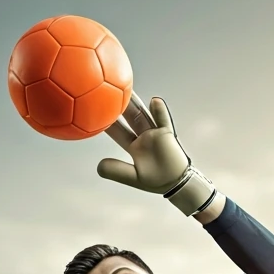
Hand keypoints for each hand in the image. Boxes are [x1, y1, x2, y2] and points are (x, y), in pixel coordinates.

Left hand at [100, 95, 215, 215]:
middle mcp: (143, 137)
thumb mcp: (133, 178)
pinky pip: (163, 121)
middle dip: (119, 105)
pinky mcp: (167, 134)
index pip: (118, 131)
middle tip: (106, 90)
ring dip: (135, 103)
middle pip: (128, 118)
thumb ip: (117, 171)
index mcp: (134, 146)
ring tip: (126, 89)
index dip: (107, 121)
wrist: (177, 184)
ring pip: (143, 115)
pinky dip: (160, 112)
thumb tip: (98, 166)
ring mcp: (155, 133)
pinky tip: (155, 101)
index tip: (95, 111)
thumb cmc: (157, 181)